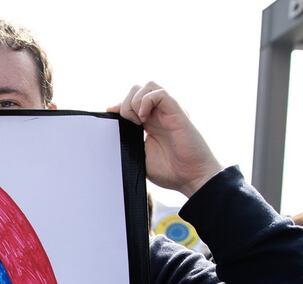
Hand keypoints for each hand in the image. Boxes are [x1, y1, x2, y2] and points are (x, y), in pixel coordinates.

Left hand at [107, 82, 222, 197]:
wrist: (192, 178)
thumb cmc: (171, 171)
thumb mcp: (141, 157)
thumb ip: (129, 143)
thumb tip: (114, 134)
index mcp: (150, 124)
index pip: (132, 102)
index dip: (119, 106)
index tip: (110, 115)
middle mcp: (159, 114)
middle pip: (138, 90)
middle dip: (126, 103)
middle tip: (129, 124)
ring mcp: (168, 112)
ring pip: (149, 86)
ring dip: (135, 101)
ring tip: (137, 121)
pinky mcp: (177, 112)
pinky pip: (160, 93)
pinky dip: (146, 101)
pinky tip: (144, 119)